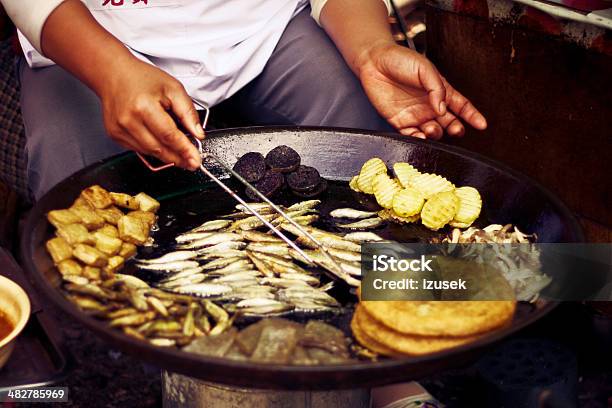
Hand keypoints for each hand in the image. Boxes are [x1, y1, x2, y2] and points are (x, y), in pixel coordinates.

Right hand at [98, 58, 204, 168]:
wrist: (114, 73)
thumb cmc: (142, 78)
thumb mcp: (173, 89)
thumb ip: (187, 113)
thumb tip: (198, 134)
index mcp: (143, 107)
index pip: (169, 135)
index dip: (185, 150)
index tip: (195, 160)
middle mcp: (128, 120)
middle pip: (159, 148)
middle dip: (178, 158)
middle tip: (191, 162)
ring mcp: (119, 129)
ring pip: (149, 152)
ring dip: (166, 156)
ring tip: (180, 154)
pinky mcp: (114, 134)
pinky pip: (139, 149)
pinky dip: (152, 150)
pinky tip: (160, 143)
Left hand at [356, 42, 486, 138]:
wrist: (374, 62)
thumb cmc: (401, 60)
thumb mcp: (425, 69)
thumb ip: (437, 88)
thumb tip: (443, 109)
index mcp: (440, 91)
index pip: (461, 106)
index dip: (473, 116)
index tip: (483, 125)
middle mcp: (430, 105)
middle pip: (449, 123)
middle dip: (456, 129)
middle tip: (456, 130)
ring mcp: (416, 115)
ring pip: (433, 132)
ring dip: (437, 134)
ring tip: (433, 129)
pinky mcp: (400, 122)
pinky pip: (412, 136)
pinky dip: (419, 139)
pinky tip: (421, 137)